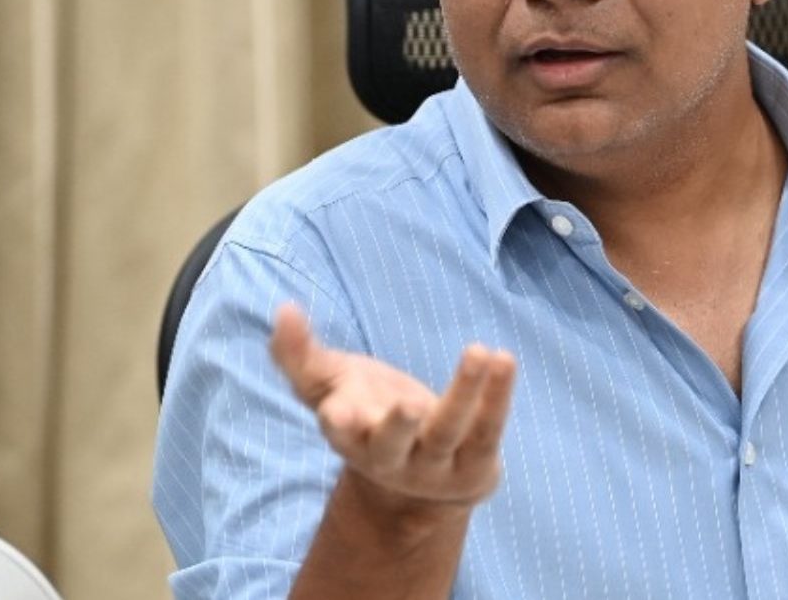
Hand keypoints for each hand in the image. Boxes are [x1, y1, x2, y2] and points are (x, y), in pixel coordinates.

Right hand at [270, 302, 516, 510]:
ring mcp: (435, 465)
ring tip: (480, 351)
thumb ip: (299, 354)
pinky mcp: (475, 464)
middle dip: (398, 428)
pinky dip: (497, 395)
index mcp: (351, 438)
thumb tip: (283, 310)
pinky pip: (487, 429)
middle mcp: (391, 458)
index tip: (336, 412)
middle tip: (408, 405)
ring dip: (464, 393)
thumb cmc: (368, 413)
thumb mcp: (331, 384)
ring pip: (448, 431)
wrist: (422, 478)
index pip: (340, 431)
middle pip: (391, 446)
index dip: (339, 422)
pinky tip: (504, 360)